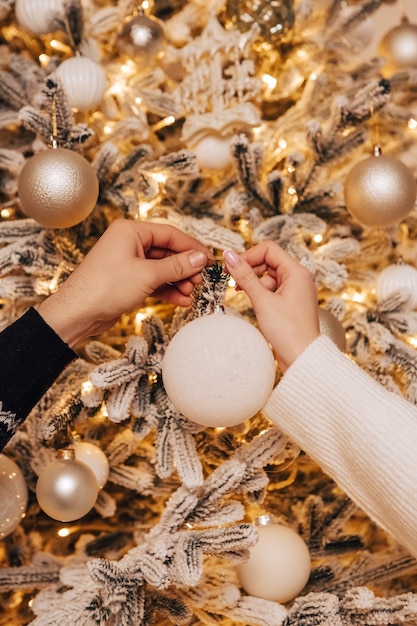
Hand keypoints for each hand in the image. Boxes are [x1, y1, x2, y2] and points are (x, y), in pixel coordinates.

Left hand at [37, 219, 212, 346]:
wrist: (78, 313)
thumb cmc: (104, 287)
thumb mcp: (147, 274)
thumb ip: (177, 265)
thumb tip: (200, 258)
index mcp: (130, 231)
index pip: (170, 234)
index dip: (192, 247)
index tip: (209, 259)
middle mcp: (129, 243)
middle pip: (168, 251)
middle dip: (186, 267)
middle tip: (201, 279)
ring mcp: (128, 263)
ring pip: (162, 268)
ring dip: (178, 280)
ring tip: (191, 292)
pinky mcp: (128, 281)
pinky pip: (154, 281)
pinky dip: (168, 290)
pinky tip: (181, 300)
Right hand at [223, 242, 319, 371]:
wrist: (302, 358)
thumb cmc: (288, 331)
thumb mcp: (262, 300)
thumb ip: (245, 276)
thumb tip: (230, 256)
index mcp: (297, 272)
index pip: (269, 249)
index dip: (248, 255)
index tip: (232, 266)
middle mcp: (299, 278)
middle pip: (269, 260)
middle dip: (249, 267)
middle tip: (232, 278)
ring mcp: (296, 290)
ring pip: (270, 275)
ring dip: (254, 280)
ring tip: (242, 291)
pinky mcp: (291, 303)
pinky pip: (273, 288)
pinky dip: (261, 291)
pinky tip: (253, 301)